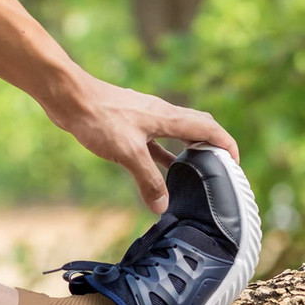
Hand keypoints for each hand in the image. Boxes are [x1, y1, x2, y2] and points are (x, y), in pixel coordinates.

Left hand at [45, 73, 239, 213]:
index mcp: (168, 117)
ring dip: (186, 152)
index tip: (235, 165)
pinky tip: (158, 168)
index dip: (226, 145)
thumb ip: (147, 179)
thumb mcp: (127, 153)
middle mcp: (161, 115)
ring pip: (175, 135)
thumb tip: (161, 206)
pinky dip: (162, 154)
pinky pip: (154, 141)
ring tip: (193, 174)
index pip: (209, 129)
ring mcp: (144, 119)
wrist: (69, 98)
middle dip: (211, 147)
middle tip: (218, 170)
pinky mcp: (128, 124)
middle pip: (197, 128)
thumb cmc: (99, 118)